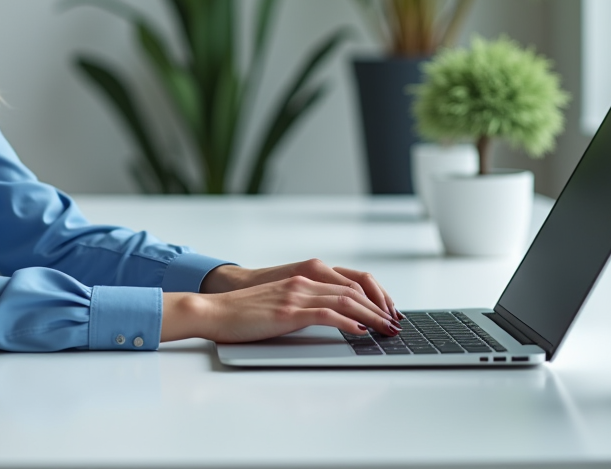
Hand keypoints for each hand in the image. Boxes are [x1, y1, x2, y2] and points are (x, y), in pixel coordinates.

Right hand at [161, 275, 399, 343]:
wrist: (215, 311)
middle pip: (354, 290)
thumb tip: (329, 320)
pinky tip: (360, 332)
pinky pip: (327, 314)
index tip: (388, 311)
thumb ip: (303, 306)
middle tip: (395, 324)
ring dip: (371, 316)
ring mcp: (296, 295)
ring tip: (386, 330)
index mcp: (302, 278)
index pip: (349, 282)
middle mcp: (303, 282)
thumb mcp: (279, 304)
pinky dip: (348, 322)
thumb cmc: (243, 313)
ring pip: (346, 300)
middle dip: (380, 307)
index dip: (374, 296)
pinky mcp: (288, 311)